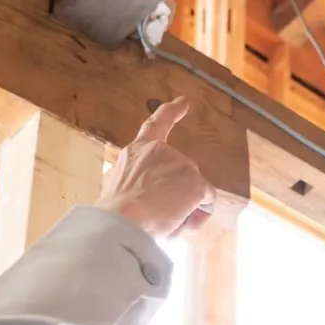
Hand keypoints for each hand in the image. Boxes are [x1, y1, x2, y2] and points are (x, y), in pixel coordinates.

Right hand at [96, 97, 215, 241]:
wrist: (122, 222)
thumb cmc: (117, 215)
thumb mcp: (119, 187)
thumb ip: (141, 181)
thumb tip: (161, 198)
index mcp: (137, 151)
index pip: (156, 125)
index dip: (171, 112)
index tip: (184, 102)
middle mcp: (161, 151)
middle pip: (181, 175)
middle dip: (176, 196)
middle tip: (155, 215)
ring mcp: (182, 164)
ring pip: (193, 191)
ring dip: (183, 208)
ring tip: (160, 220)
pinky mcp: (196, 183)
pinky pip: (207, 204)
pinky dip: (199, 216)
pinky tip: (180, 222)